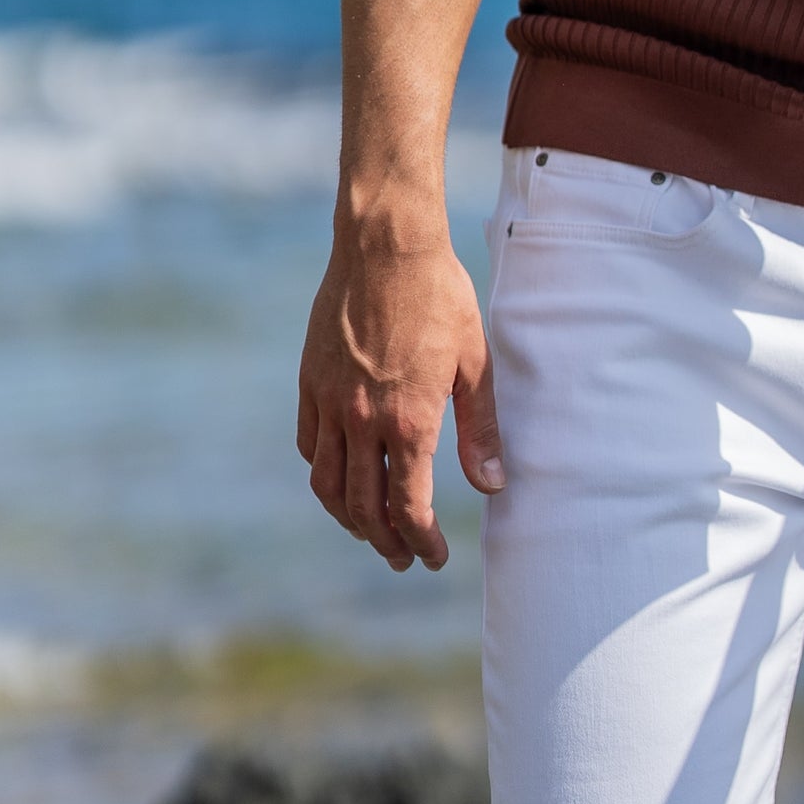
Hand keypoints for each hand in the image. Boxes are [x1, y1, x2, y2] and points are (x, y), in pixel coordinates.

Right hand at [296, 218, 503, 570]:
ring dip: (349, 519)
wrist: (386, 245)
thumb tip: (493, 486)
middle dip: (387, 542)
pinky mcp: (310, 382)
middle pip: (364, 508)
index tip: (434, 557)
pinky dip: (324, 473)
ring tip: (370, 532)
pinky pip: (310, 446)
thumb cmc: (441, 297)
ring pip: (327, 485)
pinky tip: (342, 479)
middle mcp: (362, 420)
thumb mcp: (475, 363)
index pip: (408, 508)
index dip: (422, 542)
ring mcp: (330, 402)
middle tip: (404, 558)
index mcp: (409, 420)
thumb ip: (481, 430)